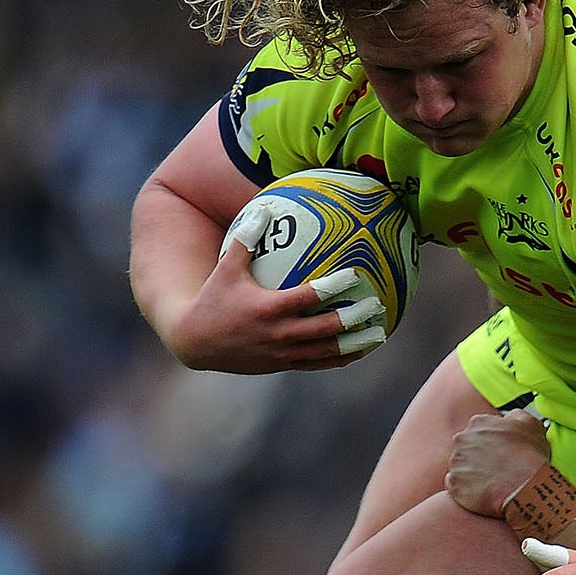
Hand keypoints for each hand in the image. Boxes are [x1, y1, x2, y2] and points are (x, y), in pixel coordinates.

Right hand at [164, 228, 385, 372]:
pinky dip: (339, 359)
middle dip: (354, 318)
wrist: (195, 343)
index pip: (310, 296)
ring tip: (380, 335)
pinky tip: (359, 352)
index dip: (335, 286)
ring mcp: (282, 354)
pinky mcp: (281, 366)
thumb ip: (245, 239)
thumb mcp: (225, 268)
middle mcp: (279, 334)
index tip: (357, 275)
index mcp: (268, 308)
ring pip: (326, 352)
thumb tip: (265, 208)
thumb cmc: (213, 300)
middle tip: (377, 306)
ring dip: (355, 344)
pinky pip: (317, 364)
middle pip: (326, 328)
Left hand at [446, 409, 551, 517]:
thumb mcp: (531, 424)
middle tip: (497, 466)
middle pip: (468, 446)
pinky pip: (456, 484)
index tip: (500, 449)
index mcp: (479, 422)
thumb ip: (515, 416)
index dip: (492, 440)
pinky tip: (483, 490)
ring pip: (461, 465)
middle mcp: (462, 439)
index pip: (480, 428)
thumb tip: (510, 418)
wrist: (523, 487)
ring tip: (492, 479)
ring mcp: (456, 461)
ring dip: (473, 471)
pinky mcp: (454, 483)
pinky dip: (467, 488)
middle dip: (480, 455)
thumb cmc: (529, 457)